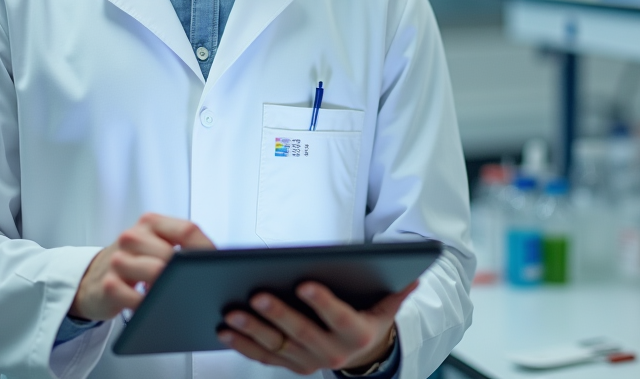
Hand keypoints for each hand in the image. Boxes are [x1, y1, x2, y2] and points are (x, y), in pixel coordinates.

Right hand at [69, 213, 213, 320]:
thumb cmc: (134, 262)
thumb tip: (216, 260)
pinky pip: (136, 298)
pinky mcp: (108, 284)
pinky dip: (149, 305)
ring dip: (167, 289)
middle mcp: (133, 236)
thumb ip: (181, 246)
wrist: (92, 280)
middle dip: (186, 274)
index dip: (206, 249)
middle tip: (195, 286)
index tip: (217, 266)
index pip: (187, 230)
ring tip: (171, 295)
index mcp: (151, 222)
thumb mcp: (155, 245)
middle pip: (172, 255)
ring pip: (156, 274)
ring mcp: (118, 259)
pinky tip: (151, 306)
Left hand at [216, 280, 417, 374]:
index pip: (338, 318)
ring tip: (233, 313)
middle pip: (301, 333)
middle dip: (278, 315)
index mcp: (356, 335)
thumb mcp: (387, 307)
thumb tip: (414, 273)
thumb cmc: (370, 320)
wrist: (362, 356)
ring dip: (253, 331)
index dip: (322, 303)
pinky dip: (243, 345)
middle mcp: (331, 354)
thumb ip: (397, 290)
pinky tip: (225, 330)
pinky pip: (263, 357)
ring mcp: (307, 362)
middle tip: (258, 295)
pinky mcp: (290, 365)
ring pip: (277, 347)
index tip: (305, 283)